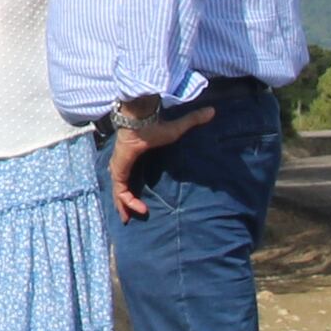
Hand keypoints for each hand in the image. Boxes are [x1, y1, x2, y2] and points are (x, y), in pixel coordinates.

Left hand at [107, 101, 213, 218]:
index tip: (140, 201)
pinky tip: (139, 208)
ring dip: (124, 206)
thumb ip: (193, 120)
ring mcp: (118, 167)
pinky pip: (121, 190)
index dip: (130, 189)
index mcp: (131, 156)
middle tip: (128, 218)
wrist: (139, 119)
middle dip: (122, 203)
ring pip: (118, 192)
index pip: (127, 177)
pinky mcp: (119, 170)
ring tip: (130, 219)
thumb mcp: (177, 128)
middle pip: (119, 188)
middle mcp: (122, 163)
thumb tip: (212, 111)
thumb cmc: (155, 125)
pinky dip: (127, 201)